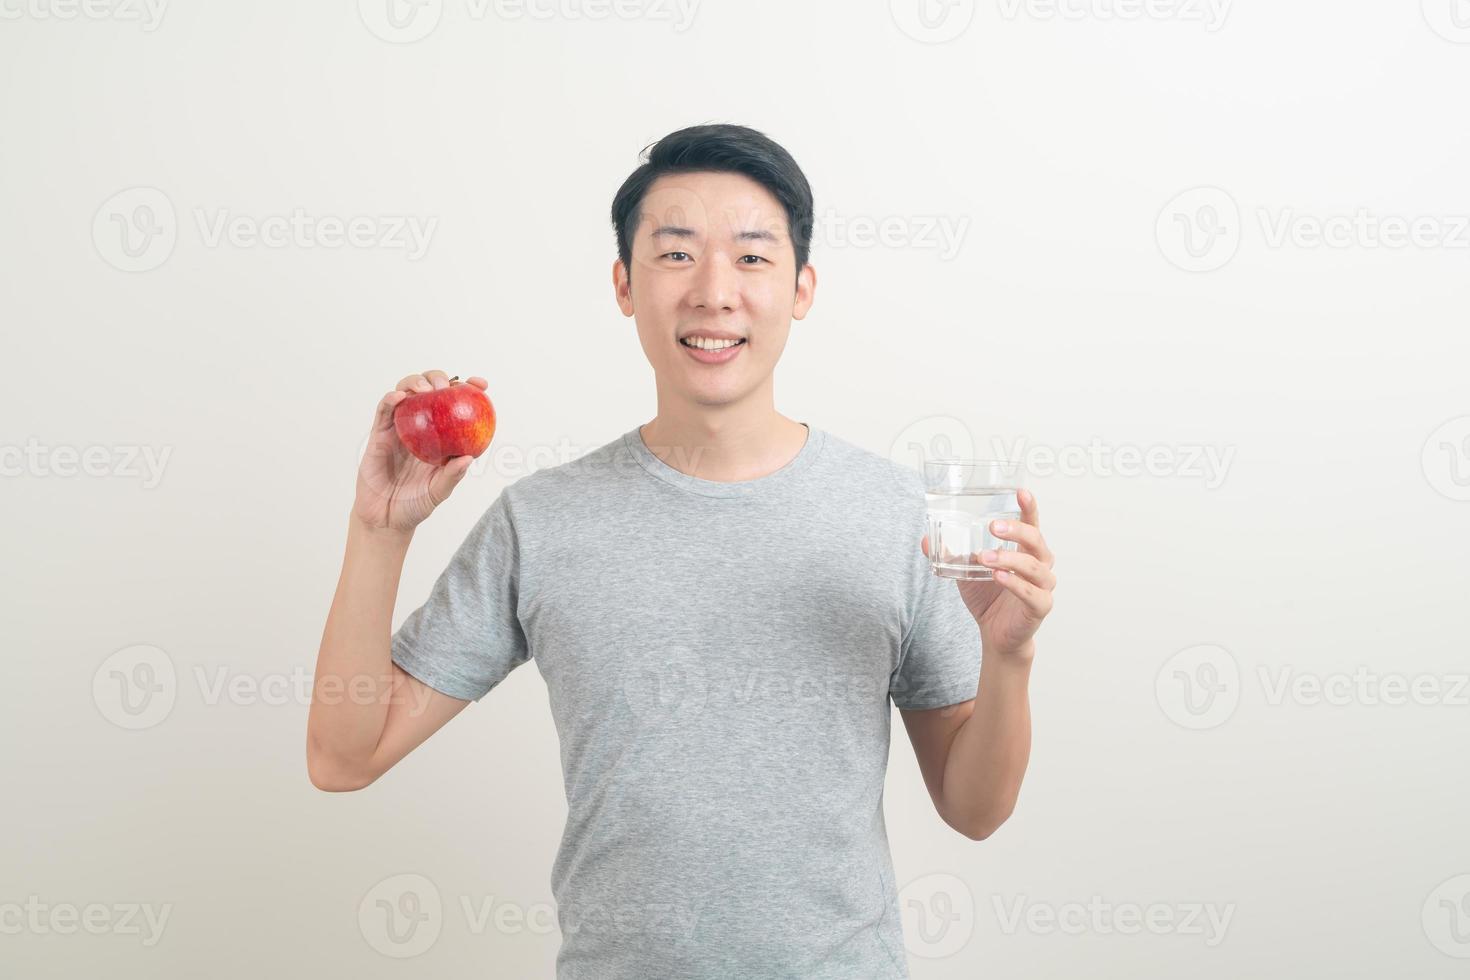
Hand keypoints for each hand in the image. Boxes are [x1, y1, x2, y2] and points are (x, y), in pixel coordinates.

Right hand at [353, 370, 489, 533]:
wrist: (385, 518)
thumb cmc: (415, 504)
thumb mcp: (439, 491)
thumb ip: (452, 476)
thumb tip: (469, 458)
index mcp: (440, 436)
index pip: (455, 405)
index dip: (469, 389)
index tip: (481, 385)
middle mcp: (420, 427)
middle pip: (429, 390)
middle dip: (439, 378)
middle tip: (446, 387)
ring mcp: (399, 428)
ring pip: (405, 392)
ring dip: (415, 383)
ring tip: (426, 390)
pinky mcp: (379, 434)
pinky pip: (383, 411)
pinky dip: (391, 399)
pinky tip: (400, 397)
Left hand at [921, 488, 1055, 660]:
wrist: (996, 635)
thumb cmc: (987, 597)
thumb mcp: (966, 572)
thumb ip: (951, 554)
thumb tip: (926, 540)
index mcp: (1026, 550)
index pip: (1032, 524)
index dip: (1029, 507)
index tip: (1021, 491)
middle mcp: (1040, 564)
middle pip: (1036, 541)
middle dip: (1016, 530)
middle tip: (993, 527)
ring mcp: (1043, 586)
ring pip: (1033, 567)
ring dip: (1009, 559)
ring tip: (985, 558)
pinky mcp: (1040, 607)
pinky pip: (1032, 593)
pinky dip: (1015, 584)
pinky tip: (998, 577)